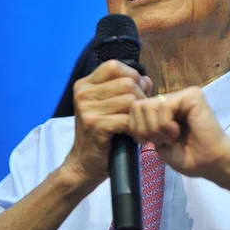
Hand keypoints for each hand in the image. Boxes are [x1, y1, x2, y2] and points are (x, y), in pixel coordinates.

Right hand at [62, 60, 151, 188]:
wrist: (84, 163)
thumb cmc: (102, 133)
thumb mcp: (111, 107)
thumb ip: (128, 89)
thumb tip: (146, 79)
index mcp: (84, 85)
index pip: (113, 66)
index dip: (131, 75)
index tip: (137, 91)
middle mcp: (83, 94)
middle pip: (126, 82)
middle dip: (140, 96)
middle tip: (140, 113)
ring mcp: (87, 109)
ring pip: (129, 100)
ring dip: (139, 114)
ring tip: (137, 124)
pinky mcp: (95, 125)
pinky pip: (126, 119)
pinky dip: (135, 127)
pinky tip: (133, 134)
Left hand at [129, 86, 229, 185]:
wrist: (210, 164)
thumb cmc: (188, 157)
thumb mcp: (157, 141)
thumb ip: (144, 126)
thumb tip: (129, 114)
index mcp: (163, 108)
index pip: (135, 108)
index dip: (136, 128)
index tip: (149, 142)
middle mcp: (172, 98)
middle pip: (138, 106)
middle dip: (145, 129)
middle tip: (162, 140)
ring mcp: (182, 94)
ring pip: (148, 106)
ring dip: (156, 129)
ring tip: (172, 137)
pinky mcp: (192, 95)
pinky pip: (164, 107)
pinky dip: (166, 126)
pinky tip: (178, 133)